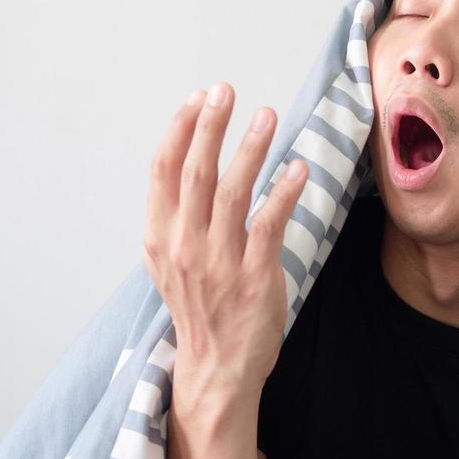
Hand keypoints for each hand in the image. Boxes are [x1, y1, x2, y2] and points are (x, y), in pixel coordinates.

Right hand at [142, 83, 309, 412]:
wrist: (215, 368)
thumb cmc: (199, 309)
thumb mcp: (170, 262)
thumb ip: (175, 218)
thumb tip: (186, 163)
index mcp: (160, 238)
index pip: (162, 171)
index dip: (179, 129)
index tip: (198, 98)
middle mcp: (185, 245)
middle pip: (195, 172)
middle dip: (210, 125)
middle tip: (226, 90)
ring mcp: (219, 262)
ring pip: (232, 192)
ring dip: (251, 148)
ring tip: (267, 115)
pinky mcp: (253, 277)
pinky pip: (269, 224)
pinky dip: (284, 192)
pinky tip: (298, 168)